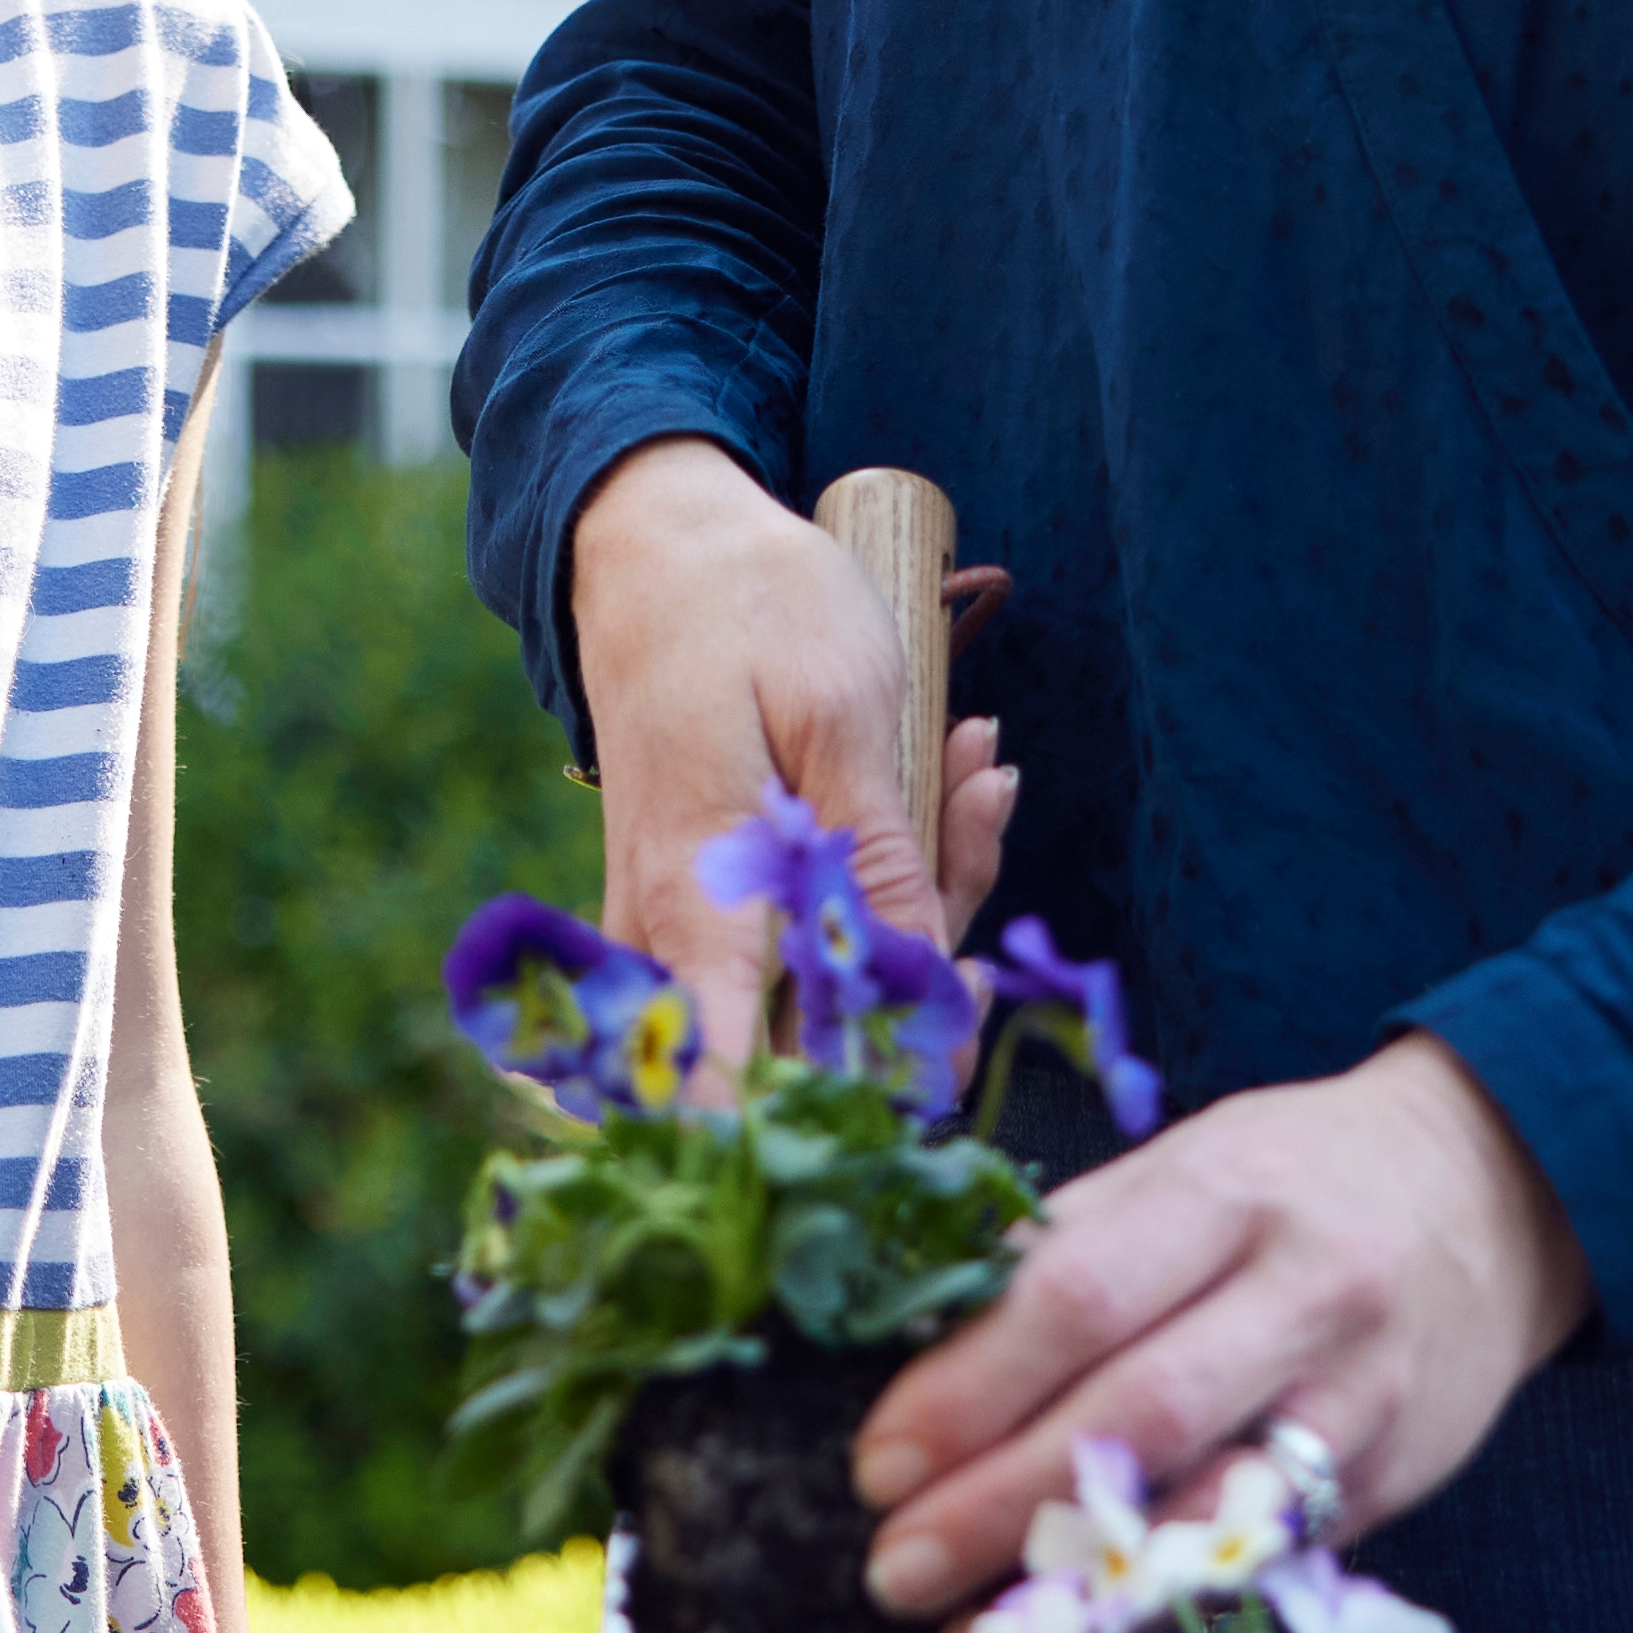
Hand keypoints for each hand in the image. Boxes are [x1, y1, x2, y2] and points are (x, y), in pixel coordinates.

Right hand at [562, 438, 1013, 1069]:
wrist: (650, 538)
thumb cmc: (748, 606)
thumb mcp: (842, 713)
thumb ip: (878, 861)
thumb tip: (920, 988)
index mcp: (702, 902)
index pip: (739, 1086)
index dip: (848, 1094)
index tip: (941, 1028)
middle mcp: (671, 934)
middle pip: (809, 1036)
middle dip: (928, 958)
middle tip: (982, 813)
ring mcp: (676, 919)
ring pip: (815, 980)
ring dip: (920, 898)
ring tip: (970, 766)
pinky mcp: (699, 895)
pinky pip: (797, 927)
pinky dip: (883, 870)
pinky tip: (940, 775)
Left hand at [850, 1034, 1585, 1616]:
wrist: (1501, 1188)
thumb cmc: (1301, 1176)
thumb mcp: (1189, 1162)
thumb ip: (1073, 1246)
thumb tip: (922, 1344)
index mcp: (1228, 1190)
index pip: (1080, 1295)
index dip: (970, 1387)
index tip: (879, 1461)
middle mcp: (1305, 1292)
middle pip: (1138, 1413)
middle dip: (999, 1504)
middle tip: (892, 1569)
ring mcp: (1361, 1395)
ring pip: (1213, 1507)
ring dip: (1080, 1584)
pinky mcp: (1393, 1477)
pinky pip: (1269, 1554)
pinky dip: (1168, 1605)